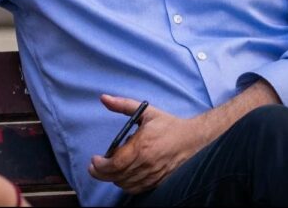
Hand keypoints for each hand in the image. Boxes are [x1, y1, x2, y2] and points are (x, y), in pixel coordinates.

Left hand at [88, 95, 203, 193]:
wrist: (192, 139)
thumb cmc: (168, 125)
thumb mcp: (145, 111)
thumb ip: (123, 105)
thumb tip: (104, 98)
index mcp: (142, 146)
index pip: (116, 163)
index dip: (101, 165)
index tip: (94, 160)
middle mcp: (146, 164)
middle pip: (117, 176)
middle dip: (101, 173)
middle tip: (94, 167)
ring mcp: (152, 175)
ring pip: (125, 184)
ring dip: (113, 178)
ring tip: (109, 168)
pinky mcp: (157, 181)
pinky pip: (136, 189)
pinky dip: (126, 184)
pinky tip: (123, 175)